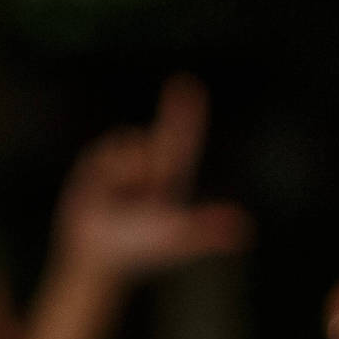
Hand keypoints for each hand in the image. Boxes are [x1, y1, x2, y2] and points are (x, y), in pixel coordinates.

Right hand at [52, 76, 250, 286]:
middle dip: (147, 159)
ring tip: (116, 199)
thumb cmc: (137, 250)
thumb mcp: (176, 235)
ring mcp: (121, 165)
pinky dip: (101, 172)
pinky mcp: (95, 167)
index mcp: (169, 177)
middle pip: (154, 139)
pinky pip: (101, 150)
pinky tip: (98, 193)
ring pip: (126, 141)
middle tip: (139, 195)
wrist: (95, 254)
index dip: (185, 111)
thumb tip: (244, 229)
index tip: (186, 84)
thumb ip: (208, 229)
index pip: (181, 138)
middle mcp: (148, 167)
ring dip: (123, 171)